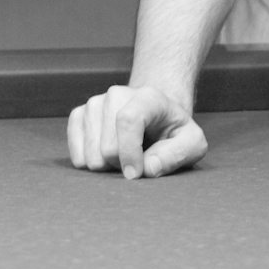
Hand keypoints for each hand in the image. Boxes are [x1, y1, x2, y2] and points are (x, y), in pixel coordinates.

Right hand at [67, 84, 207, 178]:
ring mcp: (95, 103)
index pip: (127, 120)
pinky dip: (91, 163)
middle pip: (107, 146)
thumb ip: (177, 155)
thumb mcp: (192, 143)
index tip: (135, 174)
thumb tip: (148, 168)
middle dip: (122, 164)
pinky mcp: (79, 116)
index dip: (129, 152)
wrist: (155, 119)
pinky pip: (76, 153)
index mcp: (148, 97)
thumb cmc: (174, 132)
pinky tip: (107, 156)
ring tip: (125, 156)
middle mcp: (117, 94)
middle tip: (138, 160)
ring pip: (90, 154)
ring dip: (108, 166)